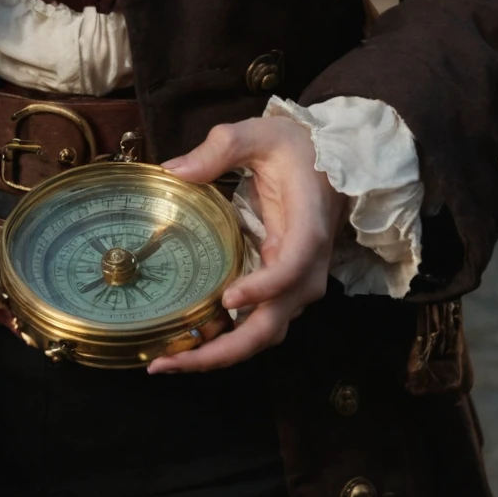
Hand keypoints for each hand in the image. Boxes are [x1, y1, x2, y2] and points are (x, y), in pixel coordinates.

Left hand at [146, 113, 342, 375]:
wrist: (329, 160)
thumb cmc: (295, 148)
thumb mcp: (260, 134)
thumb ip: (220, 148)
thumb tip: (172, 171)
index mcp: (307, 228)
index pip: (292, 268)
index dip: (264, 288)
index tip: (227, 299)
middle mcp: (307, 267)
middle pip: (272, 323)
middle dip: (224, 350)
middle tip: (170, 362)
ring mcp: (295, 284)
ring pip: (264, 333)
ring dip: (220, 354)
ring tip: (168, 361)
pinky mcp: (280, 288)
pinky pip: (257, 324)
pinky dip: (225, 340)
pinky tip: (186, 344)